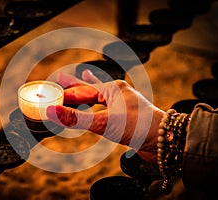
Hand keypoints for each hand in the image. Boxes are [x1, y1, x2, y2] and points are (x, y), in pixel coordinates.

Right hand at [46, 70, 163, 162]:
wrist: (165, 141)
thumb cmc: (138, 127)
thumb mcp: (104, 122)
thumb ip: (77, 119)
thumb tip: (52, 112)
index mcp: (113, 89)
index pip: (83, 90)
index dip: (66, 92)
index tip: (53, 88)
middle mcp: (119, 93)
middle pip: (91, 89)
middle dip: (76, 86)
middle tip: (62, 79)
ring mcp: (124, 104)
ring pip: (101, 97)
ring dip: (89, 92)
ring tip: (83, 77)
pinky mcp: (128, 116)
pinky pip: (108, 107)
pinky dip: (100, 105)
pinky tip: (100, 103)